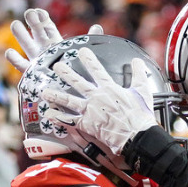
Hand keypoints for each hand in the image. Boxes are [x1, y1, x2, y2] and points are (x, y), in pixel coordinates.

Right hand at [5, 7, 103, 72]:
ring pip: (25, 45)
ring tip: (16, 25)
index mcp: (55, 42)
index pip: (46, 26)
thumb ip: (90, 40)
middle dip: (32, 22)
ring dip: (20, 35)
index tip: (39, 12)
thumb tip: (98, 27)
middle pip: (35, 32)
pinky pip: (20, 65)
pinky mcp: (30, 72)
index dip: (42, 18)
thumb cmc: (78, 72)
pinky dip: (14, 58)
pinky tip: (10, 52)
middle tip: (29, 14)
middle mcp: (43, 48)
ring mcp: (35, 59)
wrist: (71, 94)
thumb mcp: (83, 55)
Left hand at [42, 47, 157, 154]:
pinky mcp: (87, 124)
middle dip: (66, 73)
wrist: (136, 135)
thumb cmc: (141, 115)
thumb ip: (139, 74)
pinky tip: (48, 114)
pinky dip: (58, 118)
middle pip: (77, 82)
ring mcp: (90, 111)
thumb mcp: (143, 91)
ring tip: (45, 91)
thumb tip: (137, 61)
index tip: (81, 51)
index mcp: (110, 88)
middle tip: (56, 66)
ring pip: (69, 100)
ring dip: (56, 95)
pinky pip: (69, 120)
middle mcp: (97, 97)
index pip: (96, 70)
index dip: (88, 59)